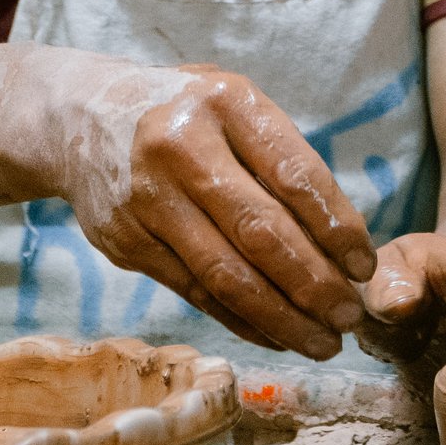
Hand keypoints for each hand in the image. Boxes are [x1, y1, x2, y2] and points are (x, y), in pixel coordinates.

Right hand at [22, 53, 378, 360]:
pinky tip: (276, 336)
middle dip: (314, 284)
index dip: (336, 228)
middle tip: (350, 317)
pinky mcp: (126, 242)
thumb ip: (282, 156)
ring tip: (322, 342)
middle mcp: (182, 148)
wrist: (79, 114)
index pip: (295, 175)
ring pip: (226, 275)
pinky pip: (195, 292)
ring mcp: (148, 199)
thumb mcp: (234, 104)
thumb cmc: (186, 112)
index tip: (366, 267)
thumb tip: (342, 241)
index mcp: (225, 103)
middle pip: (261, 232)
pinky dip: (241, 321)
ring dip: (282, 318)